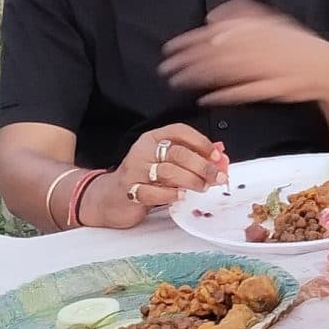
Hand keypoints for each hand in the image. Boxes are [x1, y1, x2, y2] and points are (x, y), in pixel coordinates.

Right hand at [97, 122, 225, 221]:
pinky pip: (155, 192)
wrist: (109, 197)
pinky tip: (180, 196)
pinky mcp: (130, 190)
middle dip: (203, 166)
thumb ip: (190, 158)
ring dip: (192, 181)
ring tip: (202, 187)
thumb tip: (219, 157)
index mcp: (152, 139)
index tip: (217, 156)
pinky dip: (172, 195)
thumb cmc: (141, 178)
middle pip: (179, 153)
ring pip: (169, 172)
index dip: (202, 142)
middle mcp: (143, 151)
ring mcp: (135, 171)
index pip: (180, 131)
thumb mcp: (164, 163)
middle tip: (217, 177)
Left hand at [158, 0, 328, 107]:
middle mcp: (257, 46)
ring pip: (224, 73)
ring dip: (198, 78)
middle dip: (186, 61)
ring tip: (176, 83)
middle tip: (164, 69)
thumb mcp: (270, 22)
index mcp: (255, 29)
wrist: (325, 68)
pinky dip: (222, 96)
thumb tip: (211, 17)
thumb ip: (241, 16)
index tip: (169, 48)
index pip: (215, 34)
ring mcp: (264, 68)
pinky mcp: (270, 89)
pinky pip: (242, 92)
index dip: (190, 41)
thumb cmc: (294, 45)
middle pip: (214, 53)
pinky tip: (204, 99)